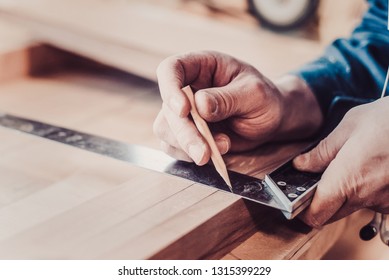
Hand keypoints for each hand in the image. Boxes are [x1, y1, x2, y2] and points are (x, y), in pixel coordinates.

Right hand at [154, 51, 321, 164]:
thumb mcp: (255, 94)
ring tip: (215, 152)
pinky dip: (187, 155)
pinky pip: (173, 146)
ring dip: (186, 146)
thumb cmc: (265, 99)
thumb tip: (200, 105)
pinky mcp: (187, 134)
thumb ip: (229, 98)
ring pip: (165, 129)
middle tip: (203, 151)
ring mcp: (185, 113)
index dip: (170, 88)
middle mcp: (188, 88)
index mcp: (202, 66)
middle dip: (184, 132)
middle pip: (168, 107)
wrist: (272, 120)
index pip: (171, 69)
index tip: (184, 110)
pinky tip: (210, 155)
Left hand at [294, 97, 388, 226]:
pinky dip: (364, 192)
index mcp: (348, 179)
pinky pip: (372, 202)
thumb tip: (301, 165)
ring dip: (343, 195)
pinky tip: (368, 170)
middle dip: (319, 202)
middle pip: (331, 214)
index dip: (301, 211)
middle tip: (318, 179)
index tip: (295, 199)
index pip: (315, 214)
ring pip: (351, 208)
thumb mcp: (350, 127)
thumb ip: (321, 151)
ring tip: (348, 167)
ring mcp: (385, 201)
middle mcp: (366, 196)